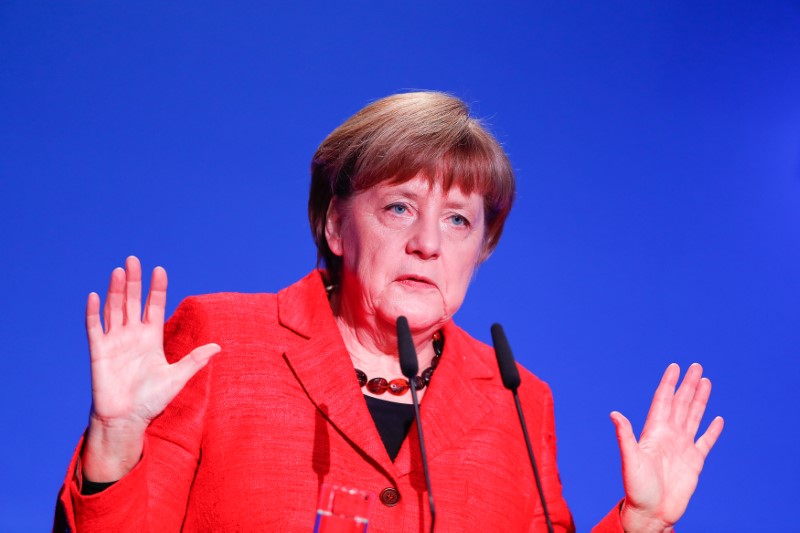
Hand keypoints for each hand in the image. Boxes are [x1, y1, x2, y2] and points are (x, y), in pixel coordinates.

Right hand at [82, 256, 219, 481]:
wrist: (127, 420)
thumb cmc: (152, 400)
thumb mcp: (177, 378)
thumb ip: (194, 361)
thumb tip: (218, 347)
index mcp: (151, 338)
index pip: (154, 306)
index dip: (157, 289)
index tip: (160, 270)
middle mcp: (132, 335)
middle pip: (133, 302)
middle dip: (134, 281)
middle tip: (134, 259)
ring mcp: (115, 342)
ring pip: (115, 309)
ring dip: (116, 291)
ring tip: (119, 271)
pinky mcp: (99, 352)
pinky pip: (95, 329)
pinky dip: (94, 313)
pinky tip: (95, 296)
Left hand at [611, 363, 723, 532]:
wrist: (650, 513)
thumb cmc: (636, 489)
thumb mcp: (630, 460)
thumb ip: (625, 436)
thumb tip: (614, 414)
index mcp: (654, 432)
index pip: (663, 401)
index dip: (669, 383)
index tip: (675, 366)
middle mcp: (668, 436)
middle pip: (680, 404)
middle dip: (688, 385)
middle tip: (697, 366)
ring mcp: (682, 448)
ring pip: (693, 417)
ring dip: (700, 400)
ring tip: (706, 382)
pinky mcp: (694, 462)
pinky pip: (705, 442)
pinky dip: (712, 431)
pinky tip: (718, 419)